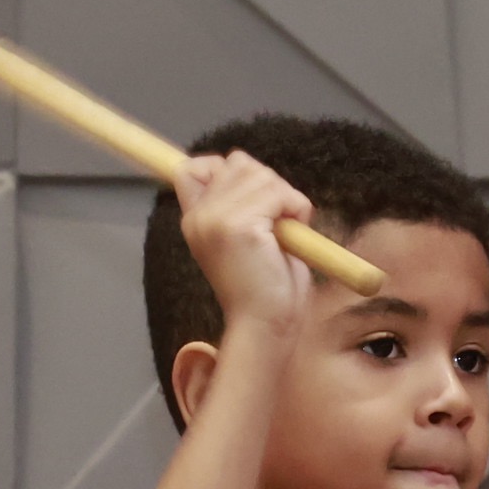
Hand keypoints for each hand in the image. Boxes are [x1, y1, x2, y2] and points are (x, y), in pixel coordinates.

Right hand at [177, 150, 313, 336]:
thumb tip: (245, 165)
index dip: (224, 167)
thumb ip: (237, 203)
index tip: (251, 195)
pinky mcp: (239, 227)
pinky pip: (278, 193)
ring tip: (283, 234)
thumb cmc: (264, 287)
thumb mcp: (243, 237)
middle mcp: (199, 217)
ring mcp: (215, 220)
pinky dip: (296, 209)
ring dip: (286, 198)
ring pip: (263, 175)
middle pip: (239, 163)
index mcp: (194, 220)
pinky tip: (289, 237)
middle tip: (276, 224)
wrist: (266, 326)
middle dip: (269, 185)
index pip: (192, 167)